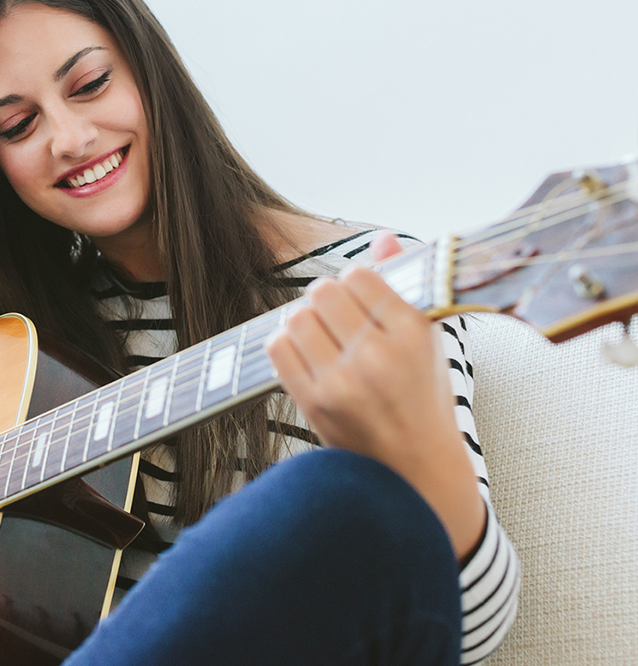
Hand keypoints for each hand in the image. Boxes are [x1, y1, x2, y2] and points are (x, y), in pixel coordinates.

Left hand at [266, 233, 485, 558]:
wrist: (413, 469)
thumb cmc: (421, 398)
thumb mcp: (428, 340)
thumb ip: (401, 285)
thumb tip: (381, 238)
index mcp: (412, 333)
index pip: (360, 276)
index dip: (354, 282)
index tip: (360, 297)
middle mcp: (376, 356)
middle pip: (321, 292)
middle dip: (325, 298)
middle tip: (336, 316)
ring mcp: (342, 382)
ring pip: (296, 317)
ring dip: (304, 321)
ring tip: (322, 336)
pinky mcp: (313, 402)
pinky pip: (278, 348)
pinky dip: (287, 344)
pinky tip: (308, 355)